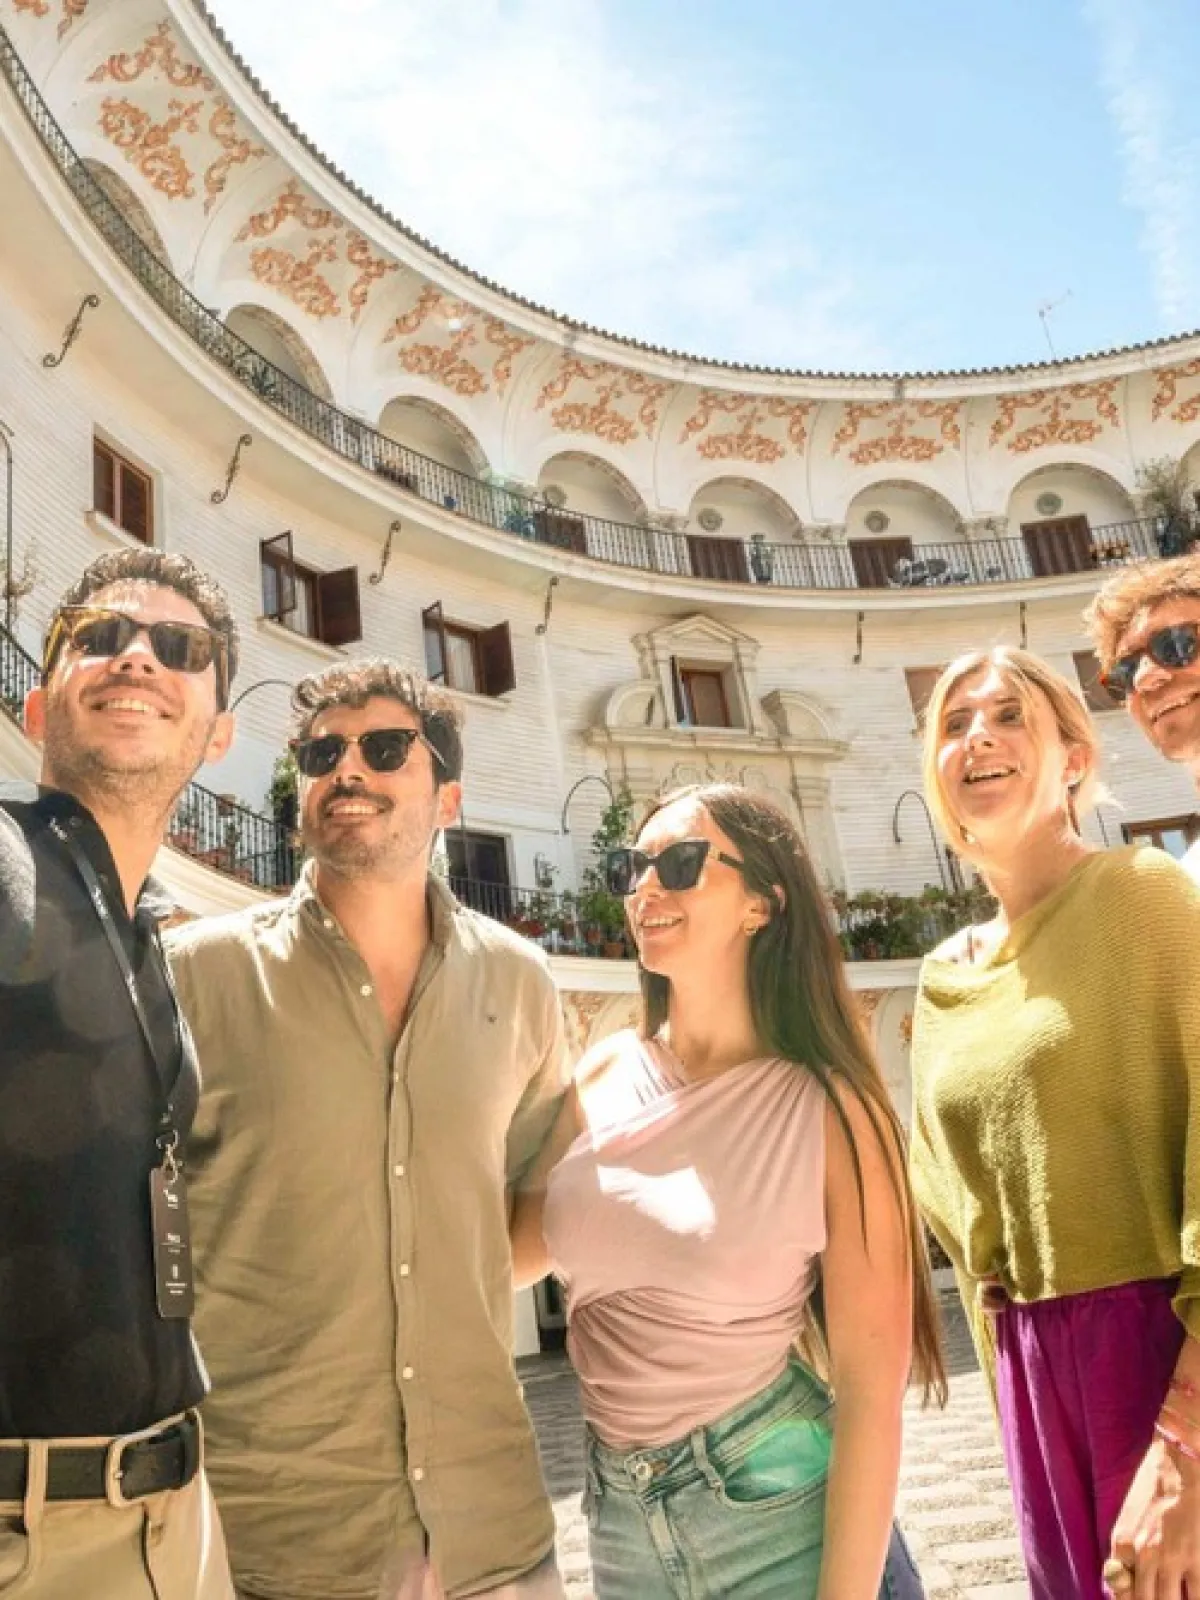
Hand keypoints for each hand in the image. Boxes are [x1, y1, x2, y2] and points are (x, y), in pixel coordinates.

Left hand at [1109, 1433, 1199, 1598]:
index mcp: (1122, 1544)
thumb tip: (1121, 1580)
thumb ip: (1125, 1549)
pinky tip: (1192, 1591)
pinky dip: (1194, 1598)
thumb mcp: (1129, 1515)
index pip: (1121, 1591)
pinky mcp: (1197, 1559)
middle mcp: (1142, 1556)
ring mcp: (1171, 1559)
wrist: (1179, 1462)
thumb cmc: (1154, 1484)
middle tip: (1161, 1596)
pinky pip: (1196, 1597)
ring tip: (1178, 1595)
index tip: (1143, 1598)